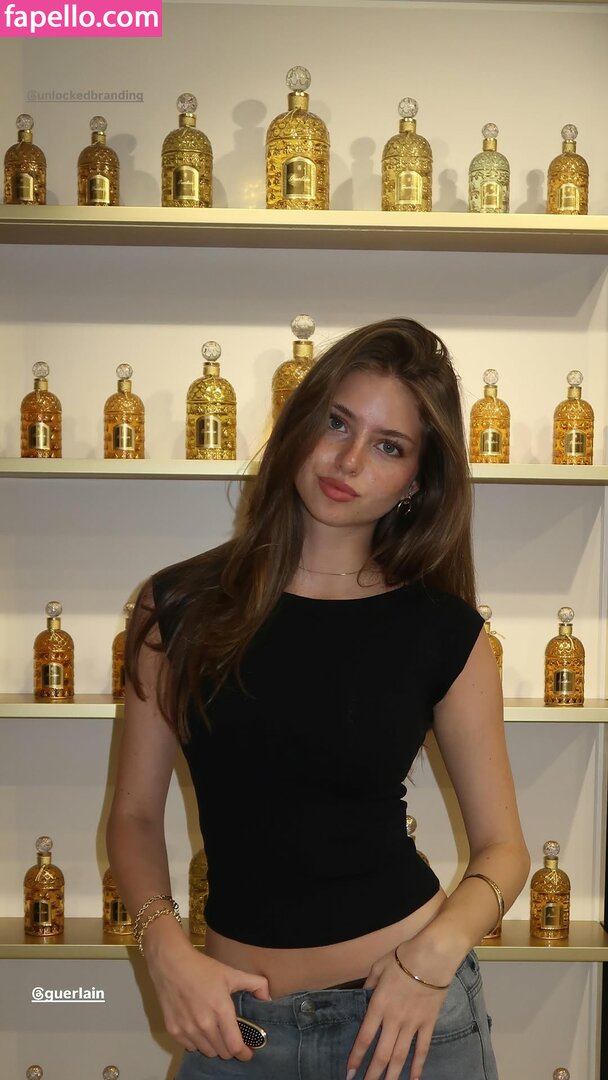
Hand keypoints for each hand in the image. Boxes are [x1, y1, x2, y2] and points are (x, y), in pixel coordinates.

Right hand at [145, 924, 270, 1060]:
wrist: (170, 963)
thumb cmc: (202, 968)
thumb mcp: (231, 972)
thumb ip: (254, 984)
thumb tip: (267, 997)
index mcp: (221, 1010)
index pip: (235, 1046)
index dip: (244, 1053)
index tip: (248, 1053)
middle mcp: (204, 1024)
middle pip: (222, 1052)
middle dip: (230, 1048)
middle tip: (232, 1038)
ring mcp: (187, 1029)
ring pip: (207, 1051)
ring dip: (215, 1046)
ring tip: (216, 1033)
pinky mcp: (173, 1030)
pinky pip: (191, 1047)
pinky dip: (198, 1043)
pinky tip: (199, 1029)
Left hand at [346, 947, 450, 1079]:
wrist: (432, 956)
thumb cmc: (403, 957)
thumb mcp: (378, 965)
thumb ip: (369, 982)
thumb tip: (364, 993)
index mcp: (379, 1005)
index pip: (365, 1037)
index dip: (357, 1057)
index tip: (350, 1072)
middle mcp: (394, 1019)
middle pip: (382, 1053)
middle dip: (373, 1073)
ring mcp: (412, 1023)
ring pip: (401, 1055)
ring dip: (393, 1074)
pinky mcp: (428, 1023)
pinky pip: (422, 1048)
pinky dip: (418, 1064)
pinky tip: (414, 1079)